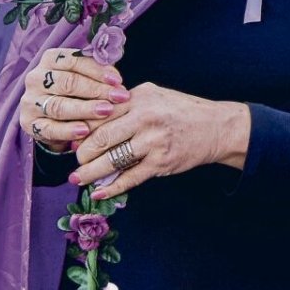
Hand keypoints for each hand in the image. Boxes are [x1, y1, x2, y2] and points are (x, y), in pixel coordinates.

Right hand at [17, 49, 127, 152]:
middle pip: (68, 82)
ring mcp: (30, 101)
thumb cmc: (76, 90)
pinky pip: (48, 128)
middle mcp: (36, 78)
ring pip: (59, 105)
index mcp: (50, 59)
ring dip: (85, 109)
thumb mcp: (85, 76)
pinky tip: (85, 130)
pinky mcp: (28, 123)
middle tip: (119, 97)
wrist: (55, 116)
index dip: (98, 70)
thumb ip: (98, 72)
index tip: (118, 80)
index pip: (75, 60)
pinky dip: (67, 130)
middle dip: (96, 90)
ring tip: (106, 111)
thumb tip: (117, 80)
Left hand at [70, 83, 250, 200]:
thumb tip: (90, 125)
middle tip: (75, 162)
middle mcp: (146, 116)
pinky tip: (99, 192)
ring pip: (111, 160)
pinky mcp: (161, 162)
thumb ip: (126, 105)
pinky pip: (129, 178)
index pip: (99, 114)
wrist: (218, 126)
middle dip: (82, 154)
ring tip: (78, 179)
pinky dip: (111, 188)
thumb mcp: (155, 97)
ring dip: (90, 174)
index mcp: (141, 97)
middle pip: (100, 138)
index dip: (81, 130)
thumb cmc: (182, 111)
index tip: (71, 140)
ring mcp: (154, 140)